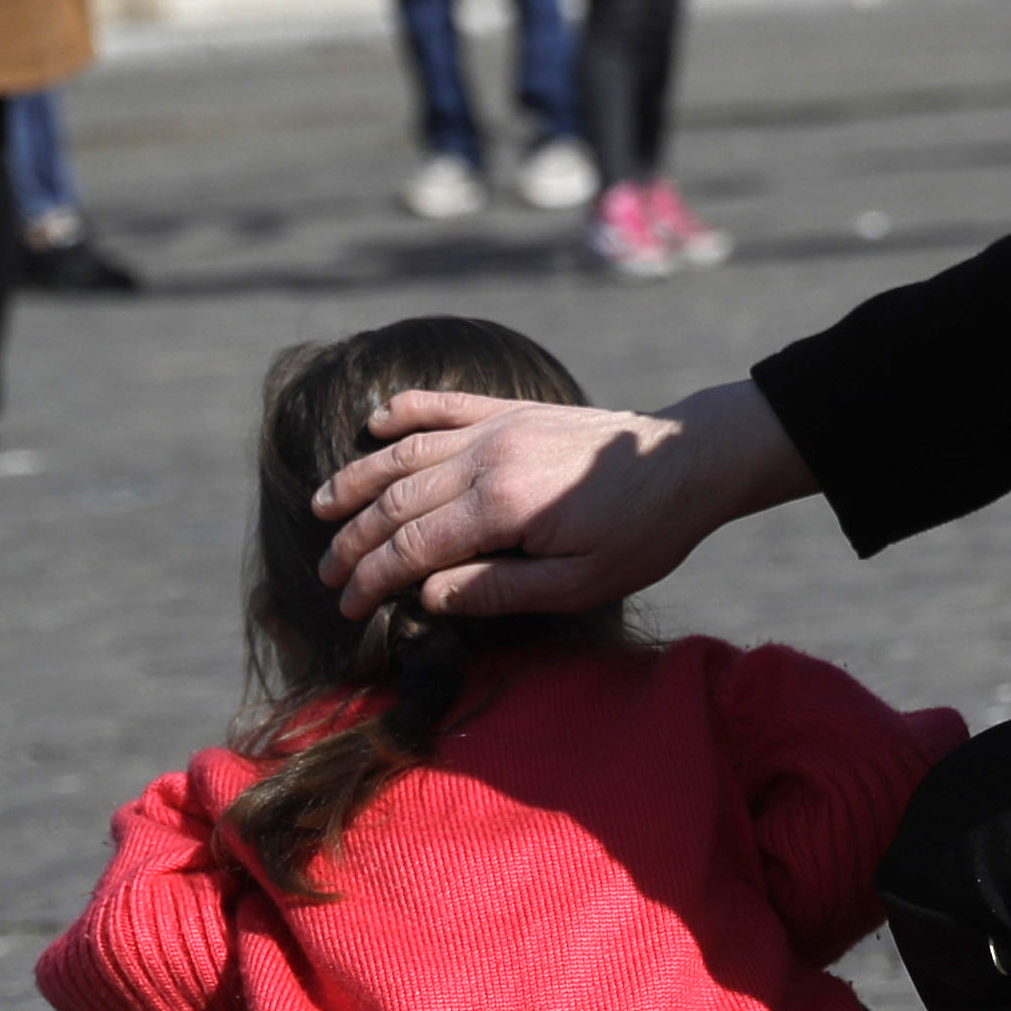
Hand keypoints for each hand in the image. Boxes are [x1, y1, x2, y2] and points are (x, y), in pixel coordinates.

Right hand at [310, 375, 808, 621]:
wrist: (689, 460)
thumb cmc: (641, 533)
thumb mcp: (579, 584)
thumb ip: (498, 590)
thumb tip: (427, 594)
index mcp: (502, 507)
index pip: (411, 545)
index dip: (371, 577)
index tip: (347, 605)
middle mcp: (489, 457)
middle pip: (397, 498)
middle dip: (353, 538)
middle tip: (326, 571)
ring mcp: (499, 427)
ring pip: (406, 450)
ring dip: (358, 479)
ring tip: (321, 506)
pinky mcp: (514, 411)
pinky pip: (446, 405)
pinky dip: (405, 410)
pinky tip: (375, 423)